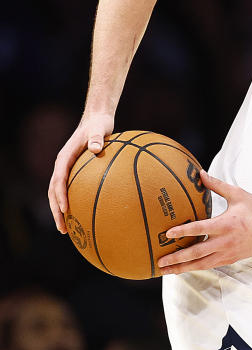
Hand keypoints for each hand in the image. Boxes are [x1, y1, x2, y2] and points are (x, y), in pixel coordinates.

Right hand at [47, 111, 114, 232]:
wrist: (96, 120)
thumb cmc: (99, 125)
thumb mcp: (99, 129)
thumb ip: (97, 138)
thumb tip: (96, 148)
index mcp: (65, 157)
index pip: (59, 179)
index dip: (60, 195)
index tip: (64, 209)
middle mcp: (62, 165)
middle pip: (54, 191)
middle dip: (56, 211)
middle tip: (63, 229)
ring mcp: (66, 170)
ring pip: (58, 194)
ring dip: (60, 211)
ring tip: (66, 229)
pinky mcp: (74, 172)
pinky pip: (70, 190)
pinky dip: (72, 204)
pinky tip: (83, 217)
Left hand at [158, 171, 251, 273]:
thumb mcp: (238, 194)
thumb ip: (216, 185)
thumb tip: (199, 173)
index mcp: (226, 224)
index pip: (200, 229)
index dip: (183, 231)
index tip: (167, 234)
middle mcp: (225, 242)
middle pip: (196, 253)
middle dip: (177, 259)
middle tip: (159, 262)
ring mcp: (228, 253)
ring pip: (202, 264)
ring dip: (183, 268)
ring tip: (166, 270)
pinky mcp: (231, 259)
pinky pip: (210, 265)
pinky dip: (196, 267)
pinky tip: (185, 268)